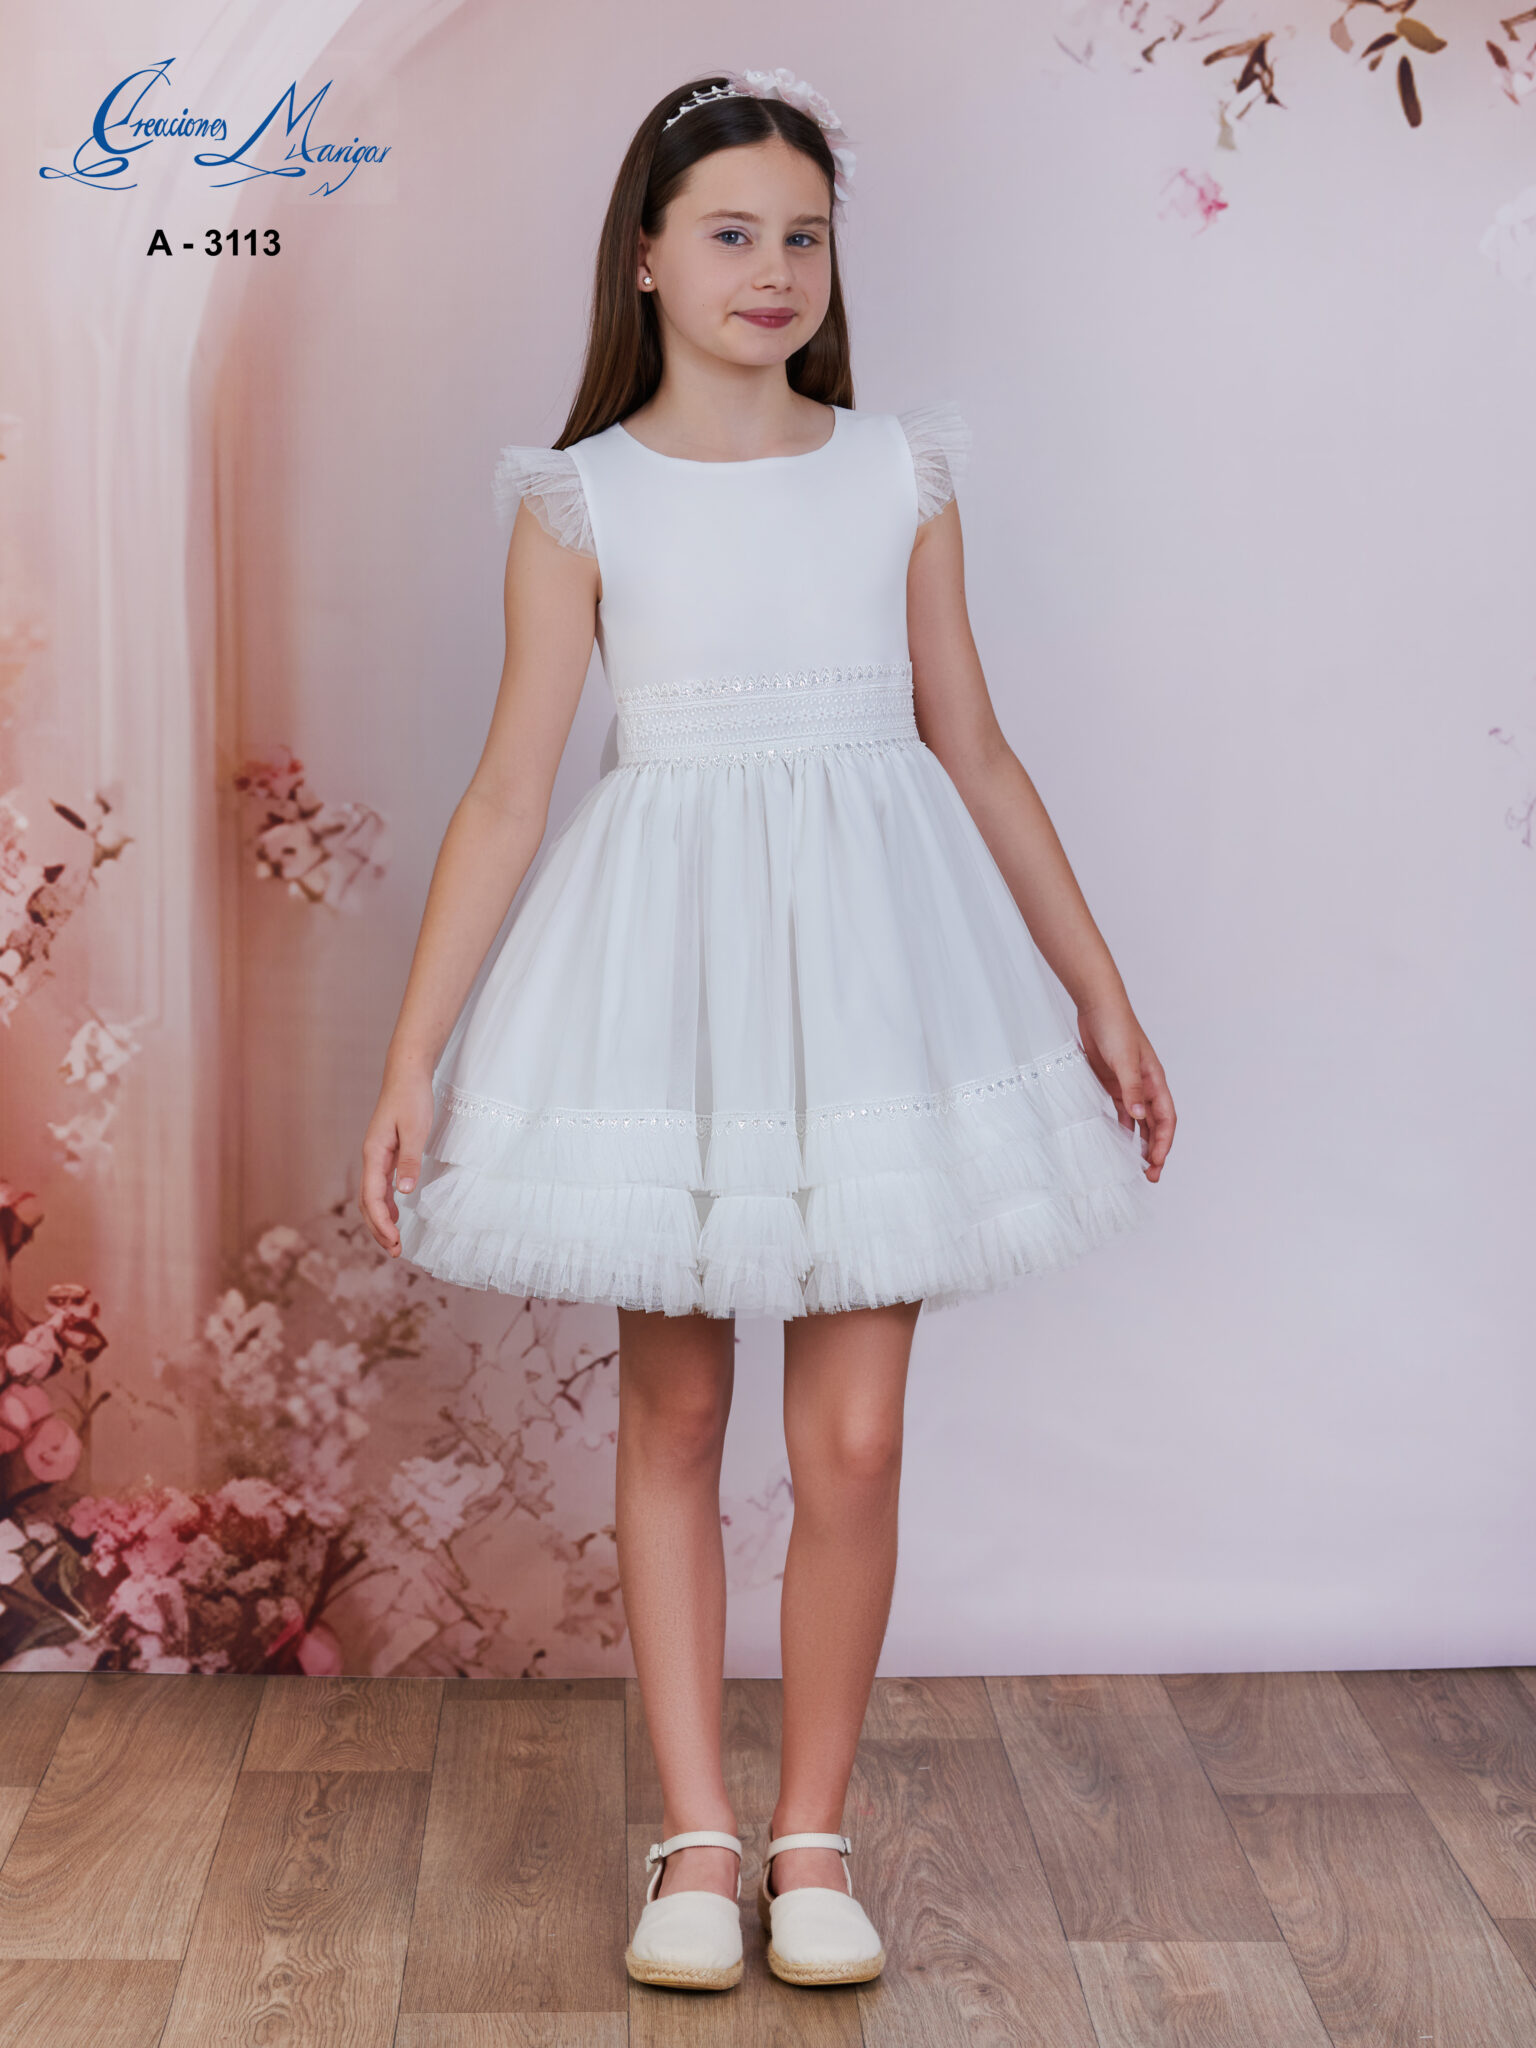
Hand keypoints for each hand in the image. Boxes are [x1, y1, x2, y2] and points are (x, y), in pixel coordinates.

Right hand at [358, 1067, 435, 1254]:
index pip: (372, 1197)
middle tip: (395, 1251)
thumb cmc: (412, 1098)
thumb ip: (410, 1161)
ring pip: (373, 1196)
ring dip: (381, 1220)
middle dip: (379, 1229)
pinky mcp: (386, 1153)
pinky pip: (380, 1186)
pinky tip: (396, 1216)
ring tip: (394, 1242)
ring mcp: (377, 1156)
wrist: (407, 1074)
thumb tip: (405, 1192)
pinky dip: (386, 1205)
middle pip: (368, 1202)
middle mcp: (371, 1157)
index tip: (394, 1240)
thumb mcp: (416, 1129)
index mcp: (374, 1153)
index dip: (381, 1222)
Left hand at [1075, 997, 1174, 1181]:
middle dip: (1155, 1150)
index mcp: (1155, 1081)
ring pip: (1138, 1122)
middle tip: (1150, 1176)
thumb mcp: (1125, 1061)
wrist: (1097, 1008)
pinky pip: (1119, 1111)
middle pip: (1155, 1125)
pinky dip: (1120, 1127)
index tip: (1157, 1163)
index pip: (1166, 1118)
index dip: (1164, 1142)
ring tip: (1134, 1166)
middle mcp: (1145, 1086)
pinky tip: (1115, 1142)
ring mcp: (1128, 1086)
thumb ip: (1132, 1089)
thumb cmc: (1116, 1029)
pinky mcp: (1111, 1083)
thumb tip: (1140, 1117)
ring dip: (1139, 1142)